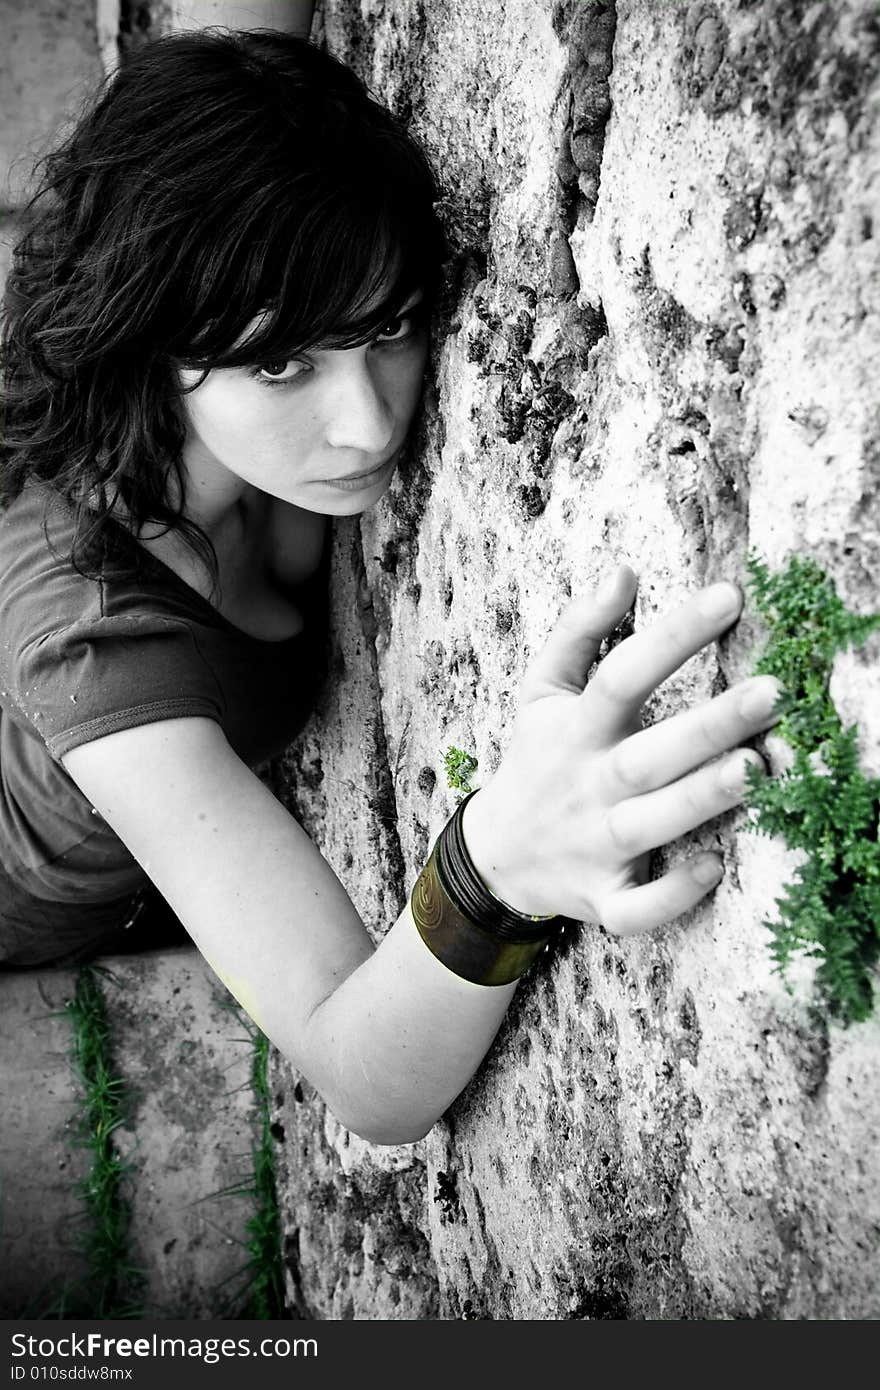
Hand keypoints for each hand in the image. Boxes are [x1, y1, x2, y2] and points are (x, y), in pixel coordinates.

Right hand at [461, 565, 781, 933]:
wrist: (498, 855)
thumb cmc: (538, 759)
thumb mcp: (542, 689)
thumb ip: (579, 629)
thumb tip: (624, 571)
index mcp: (576, 731)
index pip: (621, 676)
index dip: (672, 636)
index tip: (730, 597)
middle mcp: (588, 786)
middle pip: (648, 754)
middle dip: (708, 724)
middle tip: (772, 691)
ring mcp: (595, 847)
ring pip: (649, 825)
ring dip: (699, 798)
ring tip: (756, 767)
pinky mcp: (604, 899)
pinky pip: (637, 908)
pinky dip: (670, 895)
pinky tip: (713, 866)